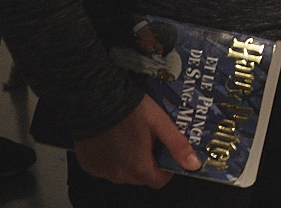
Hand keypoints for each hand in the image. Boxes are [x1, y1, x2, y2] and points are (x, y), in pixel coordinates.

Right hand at [73, 95, 199, 186]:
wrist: (97, 100)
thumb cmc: (131, 111)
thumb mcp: (161, 124)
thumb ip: (177, 146)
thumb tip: (194, 165)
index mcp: (138, 167)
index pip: (158, 181)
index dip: (166, 170)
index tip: (166, 154)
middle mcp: (118, 174)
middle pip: (140, 177)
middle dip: (148, 164)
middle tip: (149, 141)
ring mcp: (100, 170)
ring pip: (121, 173)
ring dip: (128, 162)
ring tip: (130, 138)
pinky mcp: (87, 163)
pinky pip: (104, 167)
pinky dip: (110, 158)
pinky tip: (112, 140)